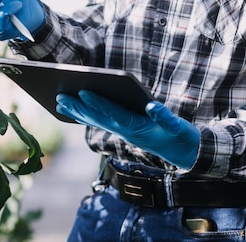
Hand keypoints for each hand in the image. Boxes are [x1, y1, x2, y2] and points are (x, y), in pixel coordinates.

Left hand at [56, 90, 198, 169]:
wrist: (185, 154)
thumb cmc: (182, 137)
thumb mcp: (179, 127)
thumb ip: (166, 117)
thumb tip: (153, 106)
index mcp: (138, 128)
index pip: (114, 114)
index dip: (98, 103)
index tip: (82, 91)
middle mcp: (127, 132)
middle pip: (99, 119)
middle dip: (79, 108)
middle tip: (59, 97)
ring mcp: (125, 133)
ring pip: (97, 122)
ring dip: (78, 112)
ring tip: (60, 103)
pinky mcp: (126, 132)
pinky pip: (102, 123)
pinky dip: (88, 116)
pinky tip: (78, 111)